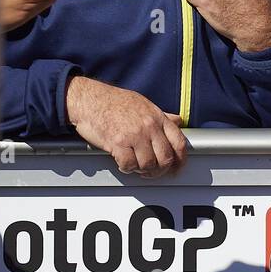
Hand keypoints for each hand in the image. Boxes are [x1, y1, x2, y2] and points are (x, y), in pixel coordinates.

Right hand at [65, 76, 187, 177]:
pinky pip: (129, 165)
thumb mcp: (143, 103)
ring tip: (136, 167)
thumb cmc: (114, 101)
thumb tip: (177, 121)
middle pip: (165, 158)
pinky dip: (127, 169)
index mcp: (158, 117)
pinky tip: (124, 164)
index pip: (179, 142)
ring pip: (148, 165)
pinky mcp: (117, 143)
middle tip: (153, 172)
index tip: (177, 168)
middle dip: (161, 170)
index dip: (181, 160)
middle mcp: (149, 126)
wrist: (89, 99)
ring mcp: (134, 135)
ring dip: (142, 171)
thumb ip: (162, 115)